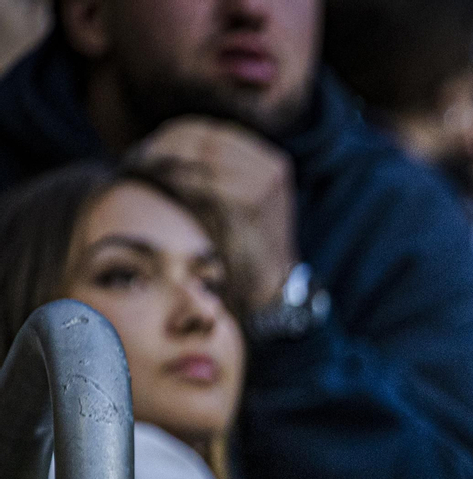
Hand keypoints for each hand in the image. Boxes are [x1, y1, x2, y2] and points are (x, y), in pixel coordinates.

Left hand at [135, 117, 299, 313]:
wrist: (273, 286)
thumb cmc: (245, 247)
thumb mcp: (240, 202)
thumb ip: (216, 174)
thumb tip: (163, 148)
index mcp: (268, 160)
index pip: (210, 131)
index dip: (171, 136)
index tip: (142, 150)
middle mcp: (269, 166)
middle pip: (203, 138)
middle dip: (164, 146)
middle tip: (133, 161)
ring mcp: (264, 183)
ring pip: (201, 156)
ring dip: (165, 161)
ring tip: (138, 172)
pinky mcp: (252, 202)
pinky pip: (203, 182)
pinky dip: (177, 183)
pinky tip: (158, 193)